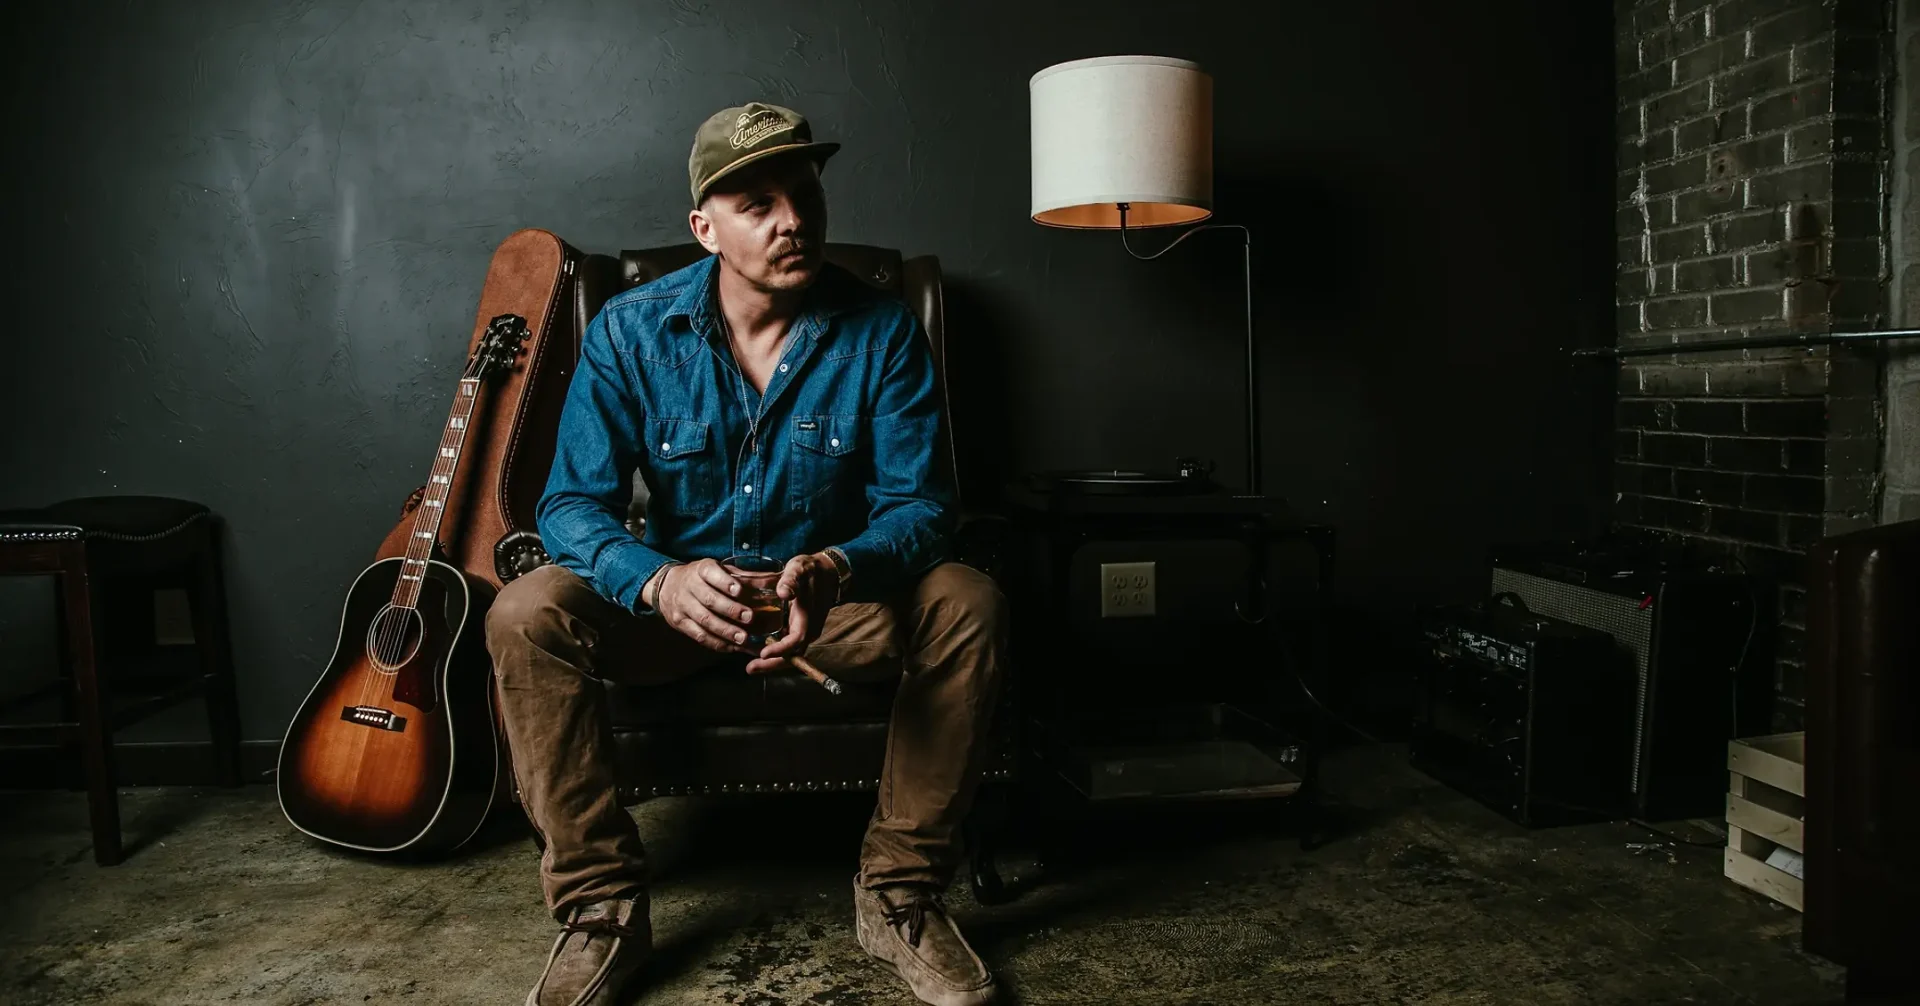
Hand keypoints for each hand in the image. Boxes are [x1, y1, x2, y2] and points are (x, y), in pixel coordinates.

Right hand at [653, 559, 756, 653]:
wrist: (667, 587)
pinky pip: (699, 636)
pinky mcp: (680, 623)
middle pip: (709, 600)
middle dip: (730, 610)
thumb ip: (743, 577)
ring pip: (704, 620)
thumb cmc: (703, 578)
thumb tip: (774, 581)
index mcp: (701, 569)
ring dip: (725, 631)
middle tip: (749, 617)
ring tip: (743, 638)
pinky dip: (717, 643)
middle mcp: (689, 587)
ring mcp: (682, 606)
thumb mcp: (718, 570)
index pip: (710, 573)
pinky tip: (732, 647)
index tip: (739, 590)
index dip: (724, 582)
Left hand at [744, 552, 838, 674]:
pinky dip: (777, 652)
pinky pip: (790, 646)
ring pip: (791, 653)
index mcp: (807, 618)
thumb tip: (784, 592)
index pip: (795, 641)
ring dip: (773, 661)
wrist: (827, 571)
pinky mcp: (802, 629)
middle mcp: (809, 629)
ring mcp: (806, 630)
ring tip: (753, 665)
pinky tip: (761, 651)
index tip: (763, 653)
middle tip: (750, 668)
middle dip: (772, 664)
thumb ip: (790, 581)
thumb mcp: (798, 570)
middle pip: (792, 655)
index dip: (780, 650)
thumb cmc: (810, 570)